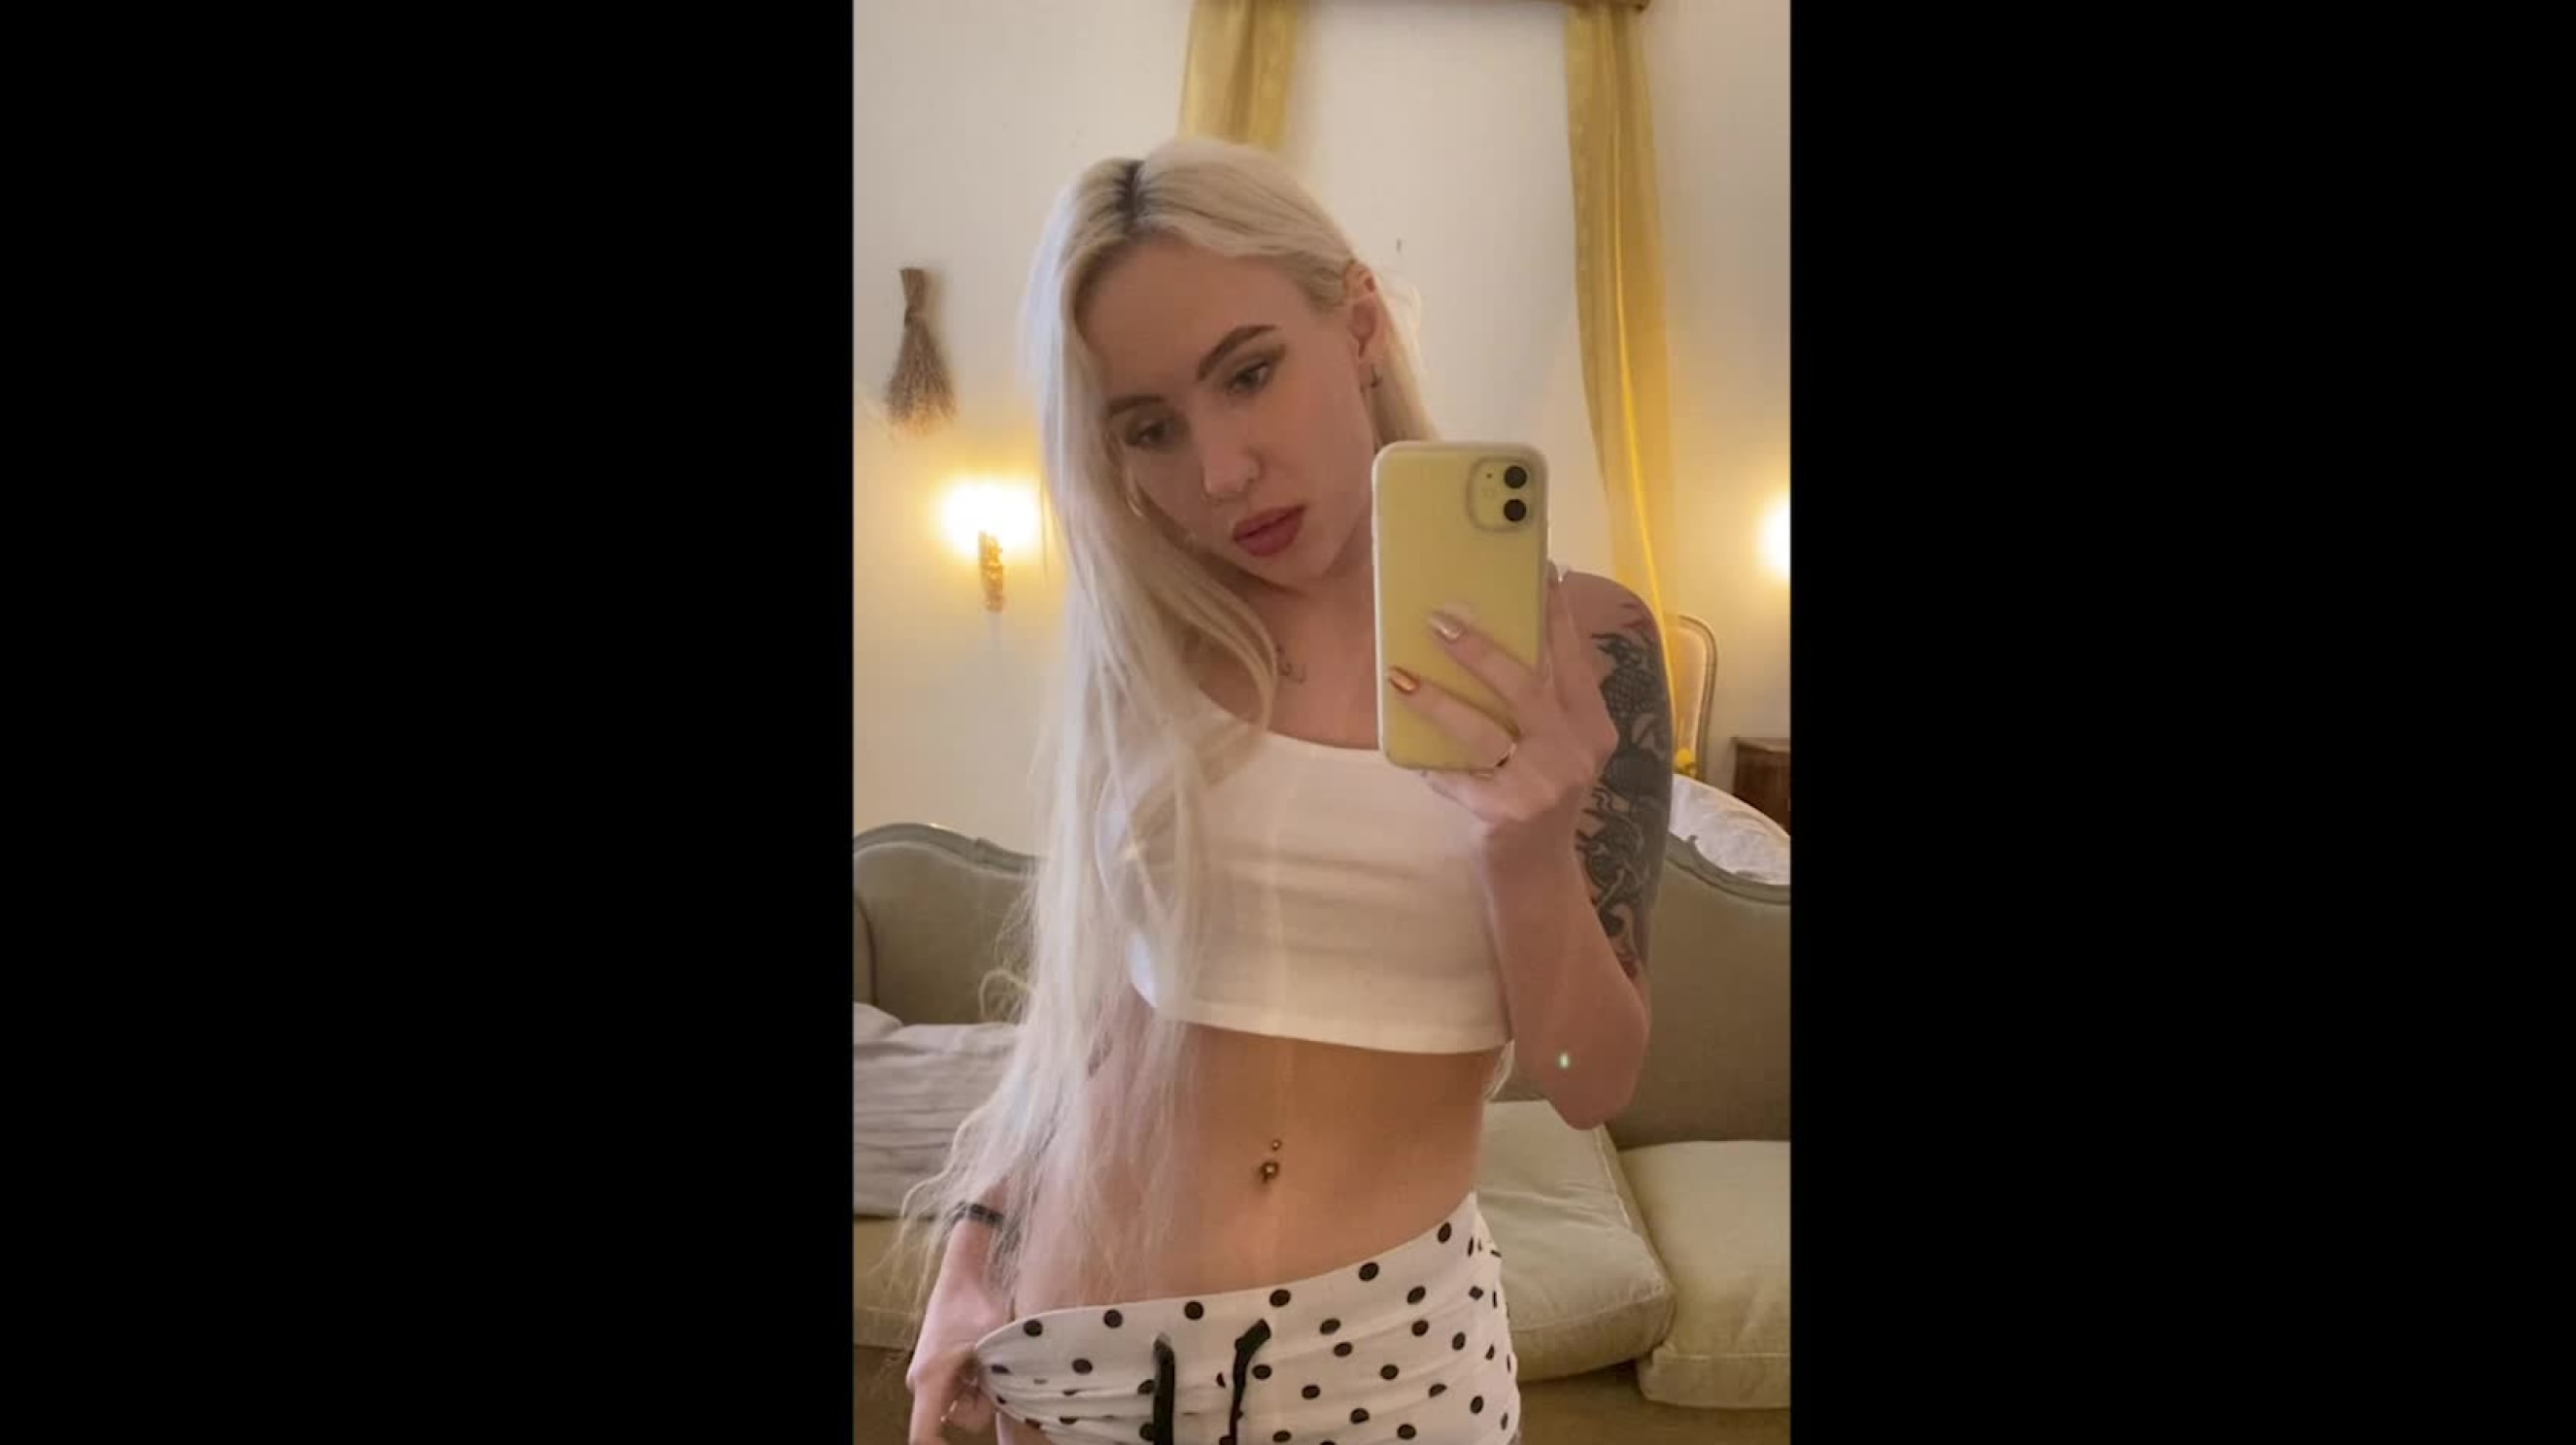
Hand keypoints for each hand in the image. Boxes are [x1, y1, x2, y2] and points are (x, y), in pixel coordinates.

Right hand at [905, 1253, 1011, 1442]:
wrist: (965, 1273)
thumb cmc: (977, 1305)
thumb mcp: (995, 1343)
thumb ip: (999, 1381)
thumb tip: (1019, 1405)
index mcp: (930, 1380)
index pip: (923, 1435)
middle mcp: (925, 1383)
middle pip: (961, 1420)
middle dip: (985, 1402)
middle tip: (995, 1369)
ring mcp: (932, 1377)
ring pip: (967, 1406)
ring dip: (986, 1389)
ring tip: (991, 1357)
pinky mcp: (941, 1370)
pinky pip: (964, 1391)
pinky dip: (980, 1381)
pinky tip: (985, 1357)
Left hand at [1388, 567, 1618, 854]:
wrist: (1535, 874)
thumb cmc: (1534, 794)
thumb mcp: (1555, 748)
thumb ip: (1542, 703)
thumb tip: (1488, 634)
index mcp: (1592, 727)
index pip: (1572, 660)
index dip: (1555, 616)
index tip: (1540, 572)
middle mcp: (1576, 751)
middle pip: (1527, 686)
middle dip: (1481, 649)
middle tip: (1439, 619)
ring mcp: (1543, 784)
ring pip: (1483, 731)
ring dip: (1438, 701)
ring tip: (1401, 675)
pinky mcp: (1507, 812)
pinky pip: (1457, 777)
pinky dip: (1430, 763)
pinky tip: (1404, 751)